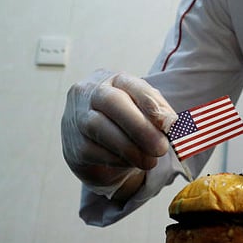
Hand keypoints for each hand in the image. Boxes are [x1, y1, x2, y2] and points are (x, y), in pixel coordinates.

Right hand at [61, 69, 176, 199]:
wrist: (99, 153)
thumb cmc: (127, 126)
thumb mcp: (144, 113)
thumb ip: (158, 113)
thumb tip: (170, 122)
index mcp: (112, 79)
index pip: (131, 83)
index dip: (150, 102)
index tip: (169, 123)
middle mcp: (89, 92)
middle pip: (112, 101)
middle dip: (140, 126)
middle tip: (161, 148)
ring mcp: (76, 117)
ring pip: (99, 127)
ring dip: (130, 147)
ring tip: (150, 161)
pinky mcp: (72, 144)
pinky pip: (92, 150)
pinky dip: (116, 158)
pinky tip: (130, 162)